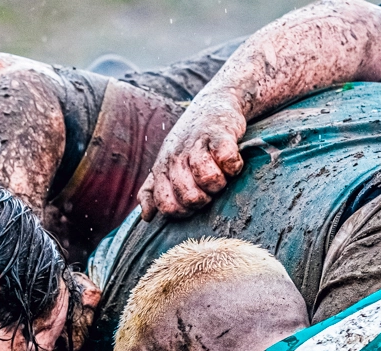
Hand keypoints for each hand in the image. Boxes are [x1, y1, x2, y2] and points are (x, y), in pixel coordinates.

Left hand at [137, 92, 248, 220]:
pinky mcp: (221, 135)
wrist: (213, 103)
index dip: (184, 210)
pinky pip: (228, 161)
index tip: (194, 198)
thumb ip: (153, 190)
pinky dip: (234, 165)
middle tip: (209, 184)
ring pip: (209, 180)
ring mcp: (197, 145)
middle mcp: (176, 157)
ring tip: (220, 171)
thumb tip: (146, 216)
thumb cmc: (189, 140)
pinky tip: (232, 159)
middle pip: (190, 197)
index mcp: (162, 168)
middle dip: (205, 197)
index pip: (167, 205)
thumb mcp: (166, 163)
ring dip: (220, 182)